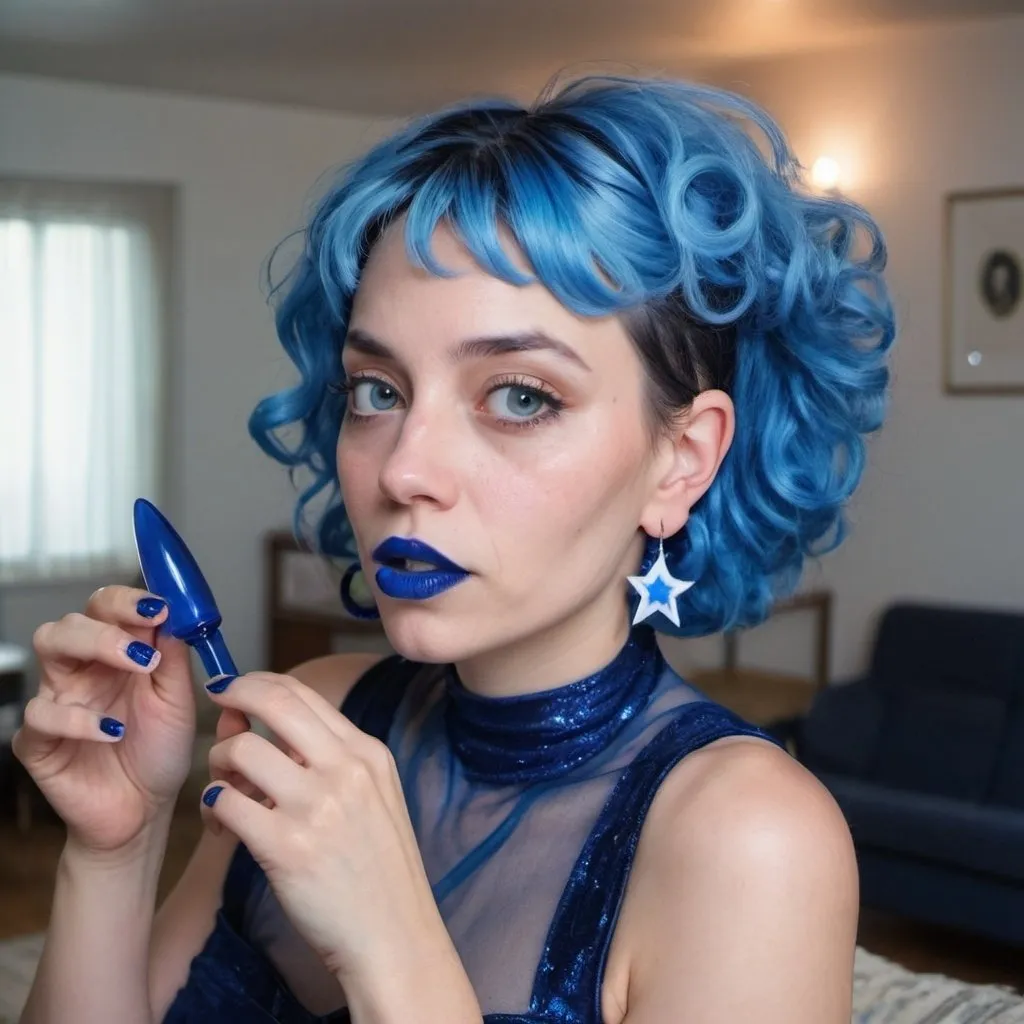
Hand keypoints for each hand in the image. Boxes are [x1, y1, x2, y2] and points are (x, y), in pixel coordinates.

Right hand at [13, 586, 196, 853]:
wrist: (144, 810)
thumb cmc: (159, 749)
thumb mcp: (179, 699)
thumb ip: (174, 656)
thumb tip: (175, 613)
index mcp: (117, 653)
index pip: (108, 607)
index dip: (129, 600)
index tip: (160, 607)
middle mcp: (82, 669)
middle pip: (72, 620)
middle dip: (109, 624)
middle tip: (145, 645)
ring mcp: (57, 700)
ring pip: (48, 647)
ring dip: (93, 647)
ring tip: (136, 668)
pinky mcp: (38, 741)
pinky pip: (41, 716)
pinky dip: (79, 719)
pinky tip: (112, 731)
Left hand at [199, 671, 440, 982]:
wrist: (394, 935)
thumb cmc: (378, 870)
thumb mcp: (372, 797)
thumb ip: (327, 760)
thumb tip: (266, 726)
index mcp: (367, 753)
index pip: (305, 693)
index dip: (260, 681)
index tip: (236, 687)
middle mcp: (346, 770)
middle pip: (274, 701)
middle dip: (235, 693)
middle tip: (215, 701)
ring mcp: (317, 807)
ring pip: (242, 749)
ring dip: (219, 761)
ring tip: (224, 786)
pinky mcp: (287, 847)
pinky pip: (227, 803)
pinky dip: (214, 805)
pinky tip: (223, 821)